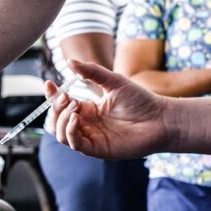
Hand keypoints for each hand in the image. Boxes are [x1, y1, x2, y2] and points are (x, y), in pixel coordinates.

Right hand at [48, 59, 170, 159]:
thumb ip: (92, 72)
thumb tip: (70, 61)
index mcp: (88, 109)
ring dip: (60, 120)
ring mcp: (91, 138)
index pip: (61, 105)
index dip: (52, 96)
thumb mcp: (114, 81)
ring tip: (73, 107)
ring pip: (60, 134)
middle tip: (65, 97)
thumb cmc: (141, 100)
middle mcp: (86, 125)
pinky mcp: (98, 149)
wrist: (160, 119)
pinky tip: (76, 118)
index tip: (50, 84)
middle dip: (54, 108)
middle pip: (56, 121)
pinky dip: (70, 131)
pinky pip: (75, 143)